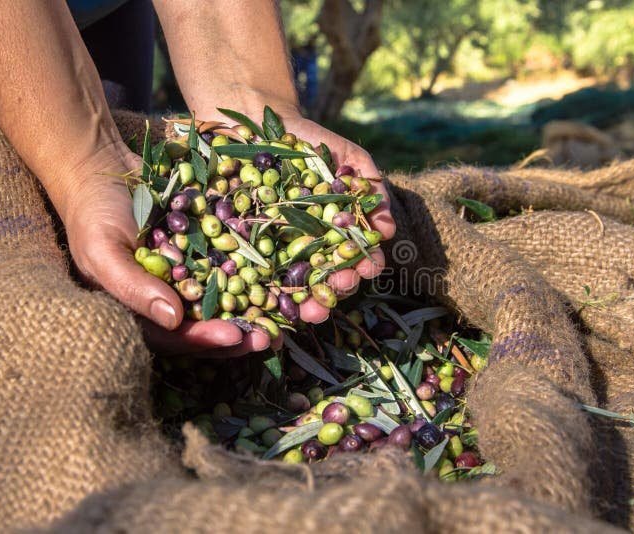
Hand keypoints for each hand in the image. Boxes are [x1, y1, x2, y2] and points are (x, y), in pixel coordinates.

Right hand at [61, 142, 275, 357]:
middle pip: (212, 324)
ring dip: (261, 308)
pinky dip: (263, 269)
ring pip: (233, 298)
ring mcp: (195, 273)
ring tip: (291, 315)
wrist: (103, 168)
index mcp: (145, 310)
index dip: (206, 339)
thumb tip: (173, 319)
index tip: (234, 336)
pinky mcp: (213, 248)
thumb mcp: (103, 252)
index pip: (178, 335)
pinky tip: (288, 273)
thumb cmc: (93, 214)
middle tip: (270, 337)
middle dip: (243, 332)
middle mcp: (175, 297)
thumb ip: (132, 287)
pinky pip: (240, 262)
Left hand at [201, 103, 395, 324]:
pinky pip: (253, 275)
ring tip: (310, 312)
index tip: (367, 269)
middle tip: (338, 289)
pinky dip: (262, 293)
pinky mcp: (244, 249)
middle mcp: (309, 249)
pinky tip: (269, 303)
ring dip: (305, 304)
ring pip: (292, 287)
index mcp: (336, 234)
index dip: (363, 267)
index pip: (355, 259)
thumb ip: (372, 189)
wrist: (259, 124)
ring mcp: (276, 252)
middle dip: (335, 291)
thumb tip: (389, 230)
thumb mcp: (350, 159)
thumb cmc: (311, 143)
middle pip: (326, 280)